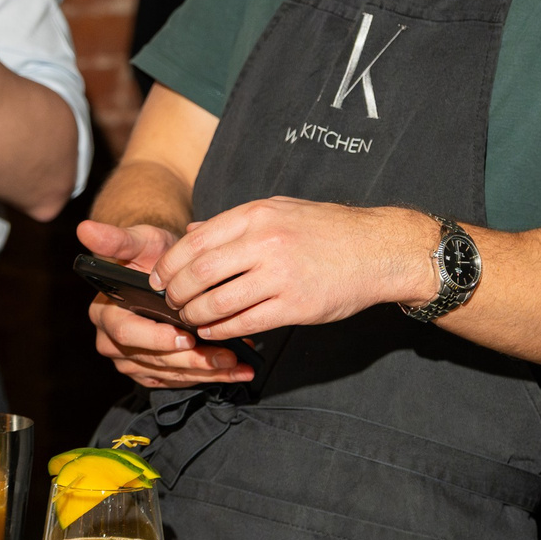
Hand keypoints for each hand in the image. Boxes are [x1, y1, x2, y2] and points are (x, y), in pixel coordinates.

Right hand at [75, 217, 252, 389]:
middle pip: (152, 360)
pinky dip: (208, 377)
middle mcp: (112, 342)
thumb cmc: (153, 254)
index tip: (186, 336)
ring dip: (206, 372)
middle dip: (191, 360)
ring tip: (239, 365)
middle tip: (226, 356)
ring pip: (169, 374)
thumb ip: (116, 239)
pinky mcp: (151, 373)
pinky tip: (235, 372)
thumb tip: (85, 228)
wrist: (168, 270)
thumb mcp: (139, 242)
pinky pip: (178, 380)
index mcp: (105, 312)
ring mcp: (132, 360)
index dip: (156, 337)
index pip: (127, 332)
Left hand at [153, 200, 438, 342]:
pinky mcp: (295, 307)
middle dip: (176, 293)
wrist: (379, 249)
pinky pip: (244, 323)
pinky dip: (221, 330)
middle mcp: (265, 242)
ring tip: (189, 318)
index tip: (160, 278)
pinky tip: (213, 330)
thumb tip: (192, 232)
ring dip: (194, 315)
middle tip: (171, 302)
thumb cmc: (329, 230)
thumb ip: (235, 222)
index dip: (170, 265)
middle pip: (199, 273)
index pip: (195, 241)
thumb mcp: (281, 209)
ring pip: (217, 302)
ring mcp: (280, 276)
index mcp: (257, 215)